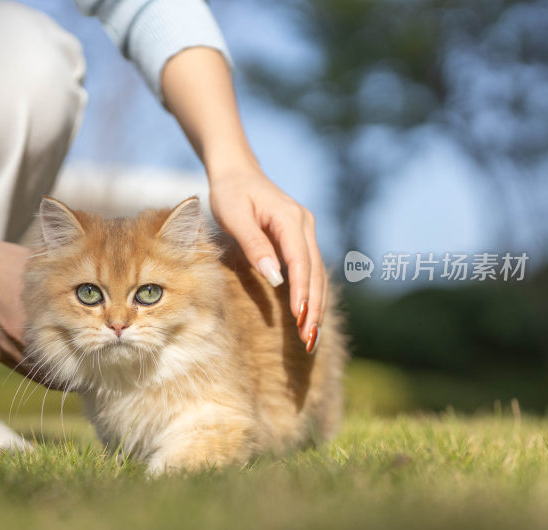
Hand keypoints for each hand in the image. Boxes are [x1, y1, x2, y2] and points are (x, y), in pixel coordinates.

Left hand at [208, 166, 326, 351]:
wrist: (236, 173)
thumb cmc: (231, 193)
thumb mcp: (235, 216)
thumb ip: (255, 245)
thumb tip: (276, 277)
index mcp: (290, 218)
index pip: (301, 261)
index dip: (302, 291)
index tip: (300, 318)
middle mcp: (304, 224)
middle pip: (315, 272)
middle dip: (314, 307)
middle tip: (309, 339)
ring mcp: (305, 231)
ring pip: (317, 274)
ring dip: (315, 305)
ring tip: (310, 336)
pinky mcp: (299, 239)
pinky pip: (309, 270)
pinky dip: (310, 294)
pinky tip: (307, 316)